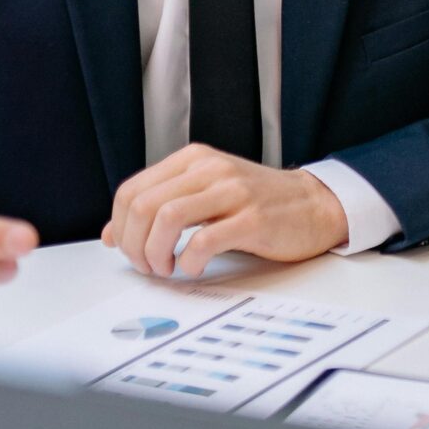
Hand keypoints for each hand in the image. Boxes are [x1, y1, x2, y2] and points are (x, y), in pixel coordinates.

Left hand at [102, 146, 347, 277]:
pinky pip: (203, 241)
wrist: (315, 205)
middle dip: (134, 245)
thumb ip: (161, 207)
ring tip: (166, 268)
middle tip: (146, 265)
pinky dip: (188, 261)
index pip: (132, 191)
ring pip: (166, 217)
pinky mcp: (253, 218)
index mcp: (194, 160)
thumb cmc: (259, 203)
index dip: (120, 227)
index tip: (129, 248)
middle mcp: (210, 170)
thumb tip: (113, 233)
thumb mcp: (205, 194)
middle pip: (144, 205)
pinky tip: (194, 267)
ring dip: (155, 253)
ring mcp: (233, 192)